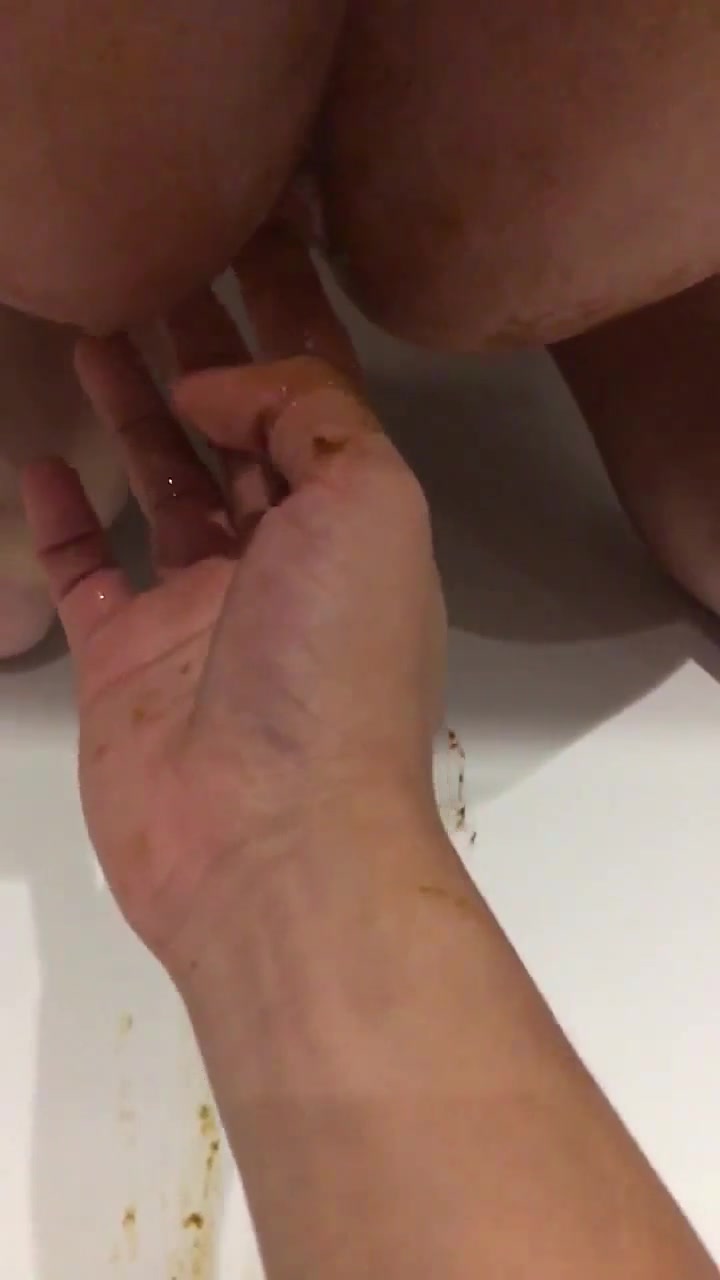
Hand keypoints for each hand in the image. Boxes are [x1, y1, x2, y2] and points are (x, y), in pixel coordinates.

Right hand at [22, 233, 445, 971]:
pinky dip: (64, 513)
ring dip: (131, 408)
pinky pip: (88, 569)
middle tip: (150, 261)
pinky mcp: (125, 657)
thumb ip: (309, 416)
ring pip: (160, 484)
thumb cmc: (333, 661)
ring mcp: (198, 610)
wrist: (269, 835)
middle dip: (201, 347)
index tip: (245, 241)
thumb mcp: (369, 504)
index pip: (318, 396)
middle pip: (234, 430)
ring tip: (89, 325)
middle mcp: (281, 559)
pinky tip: (38, 457)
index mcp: (351, 521)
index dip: (284, 317)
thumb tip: (220, 389)